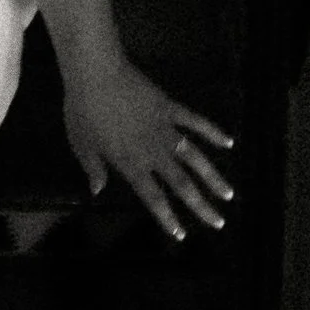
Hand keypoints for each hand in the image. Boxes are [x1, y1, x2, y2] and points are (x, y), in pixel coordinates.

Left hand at [61, 56, 235, 241]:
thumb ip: (93, 168)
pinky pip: (196, 122)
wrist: (95, 74)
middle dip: (201, 205)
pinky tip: (229, 143)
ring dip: (213, 177)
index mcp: (130, 163)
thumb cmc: (82, 110)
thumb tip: (97, 190)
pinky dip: (213, 132)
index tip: (181, 235)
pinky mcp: (170, 108)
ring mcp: (165, 129)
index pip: (153, 197)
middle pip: (181, 184)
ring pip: (195, 158)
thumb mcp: (81, 144)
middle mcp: (153, 151)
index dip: (167, 217)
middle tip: (219, 223)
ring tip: (229, 194)